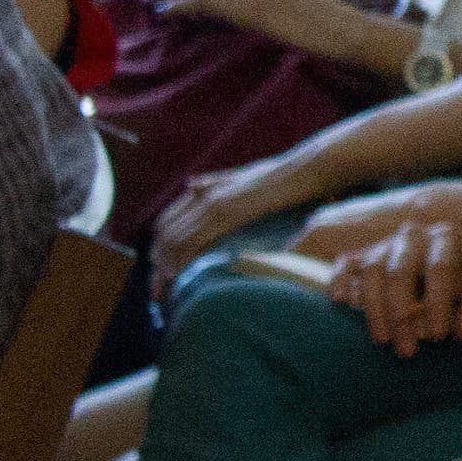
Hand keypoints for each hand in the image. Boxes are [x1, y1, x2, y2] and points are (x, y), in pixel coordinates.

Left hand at [153, 153, 314, 290]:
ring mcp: (213, 202)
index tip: (161, 273)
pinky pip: (194, 239)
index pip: (165, 223)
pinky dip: (184, 259)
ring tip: (172, 287)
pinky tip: (186, 275)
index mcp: (202, 190)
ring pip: (174, 238)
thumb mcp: (241, 179)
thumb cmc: (279, 178)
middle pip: (164, 234)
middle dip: (158, 262)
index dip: (159, 248)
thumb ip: (216, 183)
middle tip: (161, 290)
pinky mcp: (227, 212)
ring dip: (168, 265)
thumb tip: (190, 185)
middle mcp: (201, 194)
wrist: (303, 169)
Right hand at [318, 188, 461, 353]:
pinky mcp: (361, 254)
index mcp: (445, 238)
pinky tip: (342, 301)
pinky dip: (341, 282)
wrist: (440, 257)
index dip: (438, 303)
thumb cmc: (459, 279)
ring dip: (375, 311)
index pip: (439, 268)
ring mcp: (384, 244)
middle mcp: (412, 236)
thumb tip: (460, 331)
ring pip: (371, 273)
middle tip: (408, 349)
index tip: (439, 336)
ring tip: (383, 340)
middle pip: (399, 273)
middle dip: (402, 316)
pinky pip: (344, 265)